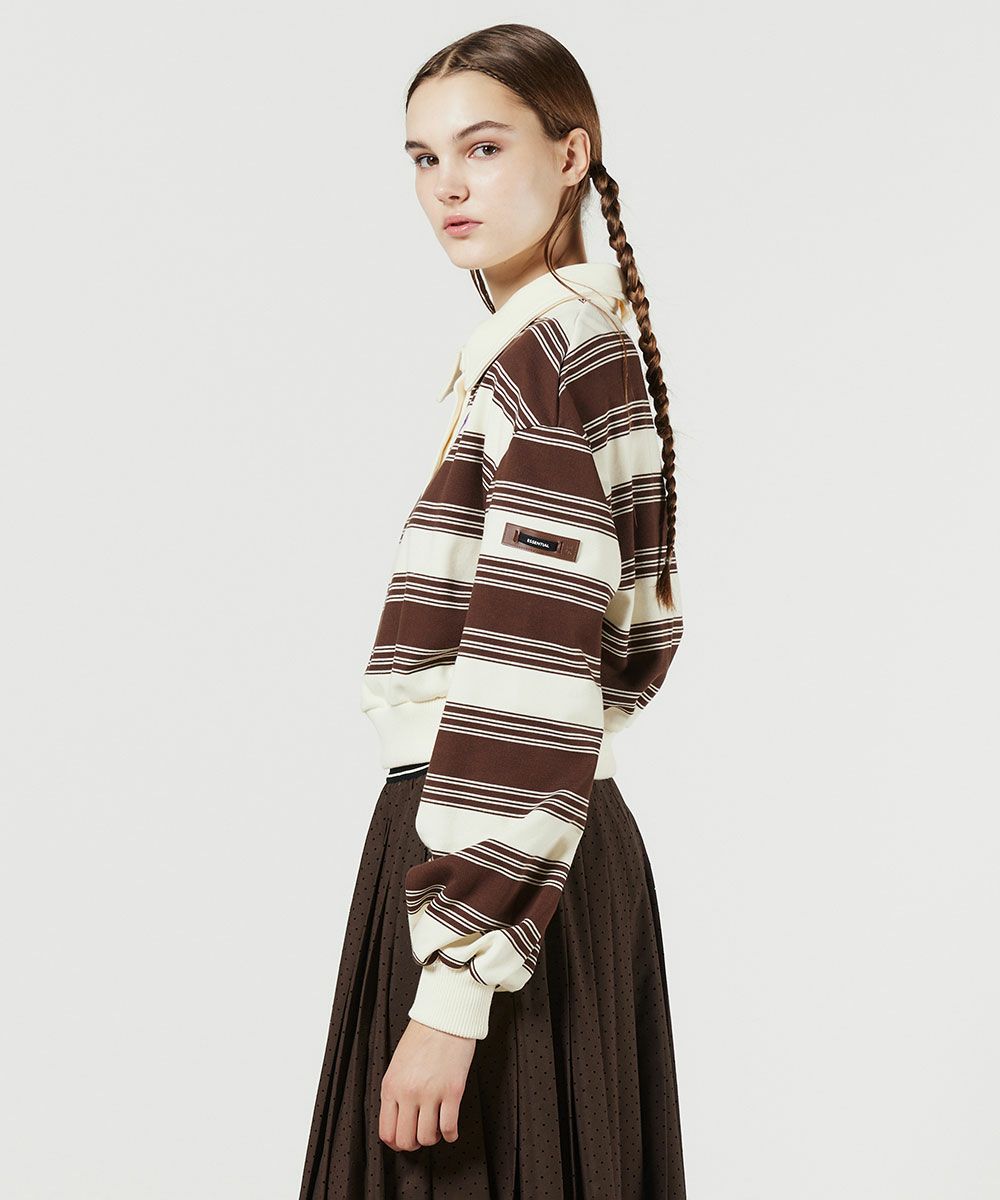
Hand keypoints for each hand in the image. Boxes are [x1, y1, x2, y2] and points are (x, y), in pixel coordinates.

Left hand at [379, 1017, 475, 1150]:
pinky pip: (449, 1127)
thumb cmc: (422, 1036)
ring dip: (433, 1138)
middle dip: (413, 1144)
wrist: (445, 1017)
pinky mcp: (452, 1091)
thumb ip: (396, 1090)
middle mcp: (408, 1092)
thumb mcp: (398, 1064)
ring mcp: (431, 1093)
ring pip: (427, 1138)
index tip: (403, 1141)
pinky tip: (451, 1129)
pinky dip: (450, 1135)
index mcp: (391, 1086)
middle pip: (406, 1140)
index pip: (386, 1131)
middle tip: (420, 1136)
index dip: (396, 1143)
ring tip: (436, 1129)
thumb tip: (399, 1117)